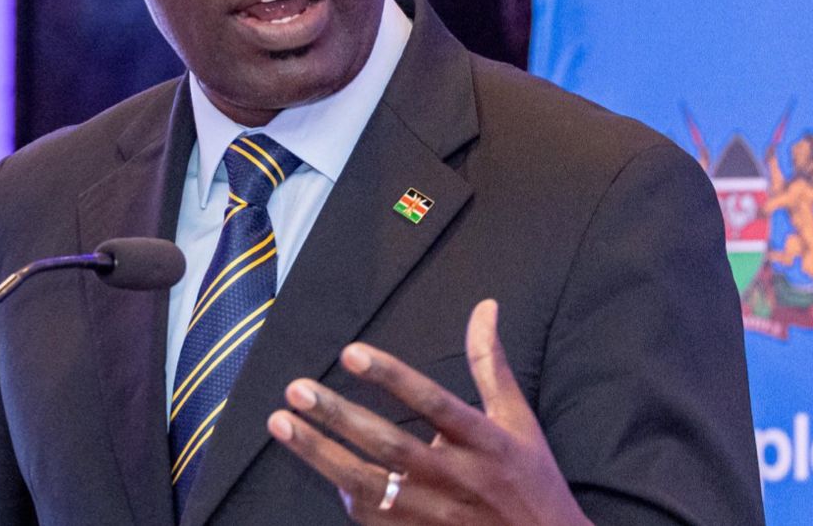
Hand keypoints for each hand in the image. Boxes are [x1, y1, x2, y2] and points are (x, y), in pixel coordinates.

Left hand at [267, 300, 589, 524]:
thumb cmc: (531, 481)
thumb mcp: (517, 420)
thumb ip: (492, 364)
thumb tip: (485, 306)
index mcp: (484, 441)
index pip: (432, 403)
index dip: (392, 377)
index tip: (351, 352)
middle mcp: (456, 477)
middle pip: (389, 444)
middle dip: (339, 416)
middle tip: (297, 389)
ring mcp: (434, 513)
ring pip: (368, 483)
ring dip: (320, 453)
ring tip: (281, 422)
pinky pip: (372, 516)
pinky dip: (343, 491)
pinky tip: (317, 460)